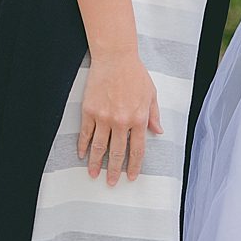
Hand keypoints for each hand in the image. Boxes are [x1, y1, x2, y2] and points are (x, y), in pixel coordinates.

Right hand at [77, 52, 162, 185]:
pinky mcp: (90, 111)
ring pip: (99, 147)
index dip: (134, 165)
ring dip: (96, 163)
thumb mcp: (151, 94)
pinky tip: (82, 155)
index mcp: (138, 118)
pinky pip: (86, 134)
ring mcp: (104, 117)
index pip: (137, 149)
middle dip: (114, 170)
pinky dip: (83, 146)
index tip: (131, 176)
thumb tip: (158, 132)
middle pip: (117, 153)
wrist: (115, 58)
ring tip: (94, 175)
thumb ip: (153, 115)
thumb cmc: (135, 74)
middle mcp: (121, 121)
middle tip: (111, 182)